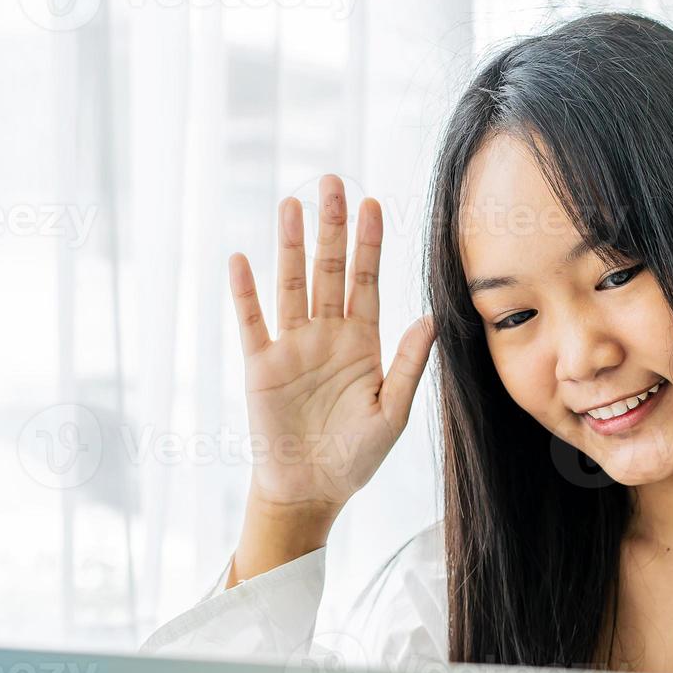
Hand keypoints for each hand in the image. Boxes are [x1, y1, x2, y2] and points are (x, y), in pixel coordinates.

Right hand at [227, 174, 435, 517]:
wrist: (310, 489)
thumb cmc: (356, 457)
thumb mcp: (393, 413)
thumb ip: (408, 365)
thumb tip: (430, 318)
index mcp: (362, 343)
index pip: (367, 282)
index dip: (370, 244)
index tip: (373, 204)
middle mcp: (327, 335)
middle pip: (329, 270)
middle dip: (332, 228)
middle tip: (333, 183)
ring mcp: (292, 346)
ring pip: (292, 285)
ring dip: (291, 246)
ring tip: (291, 205)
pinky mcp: (260, 365)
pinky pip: (252, 322)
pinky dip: (246, 292)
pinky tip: (242, 259)